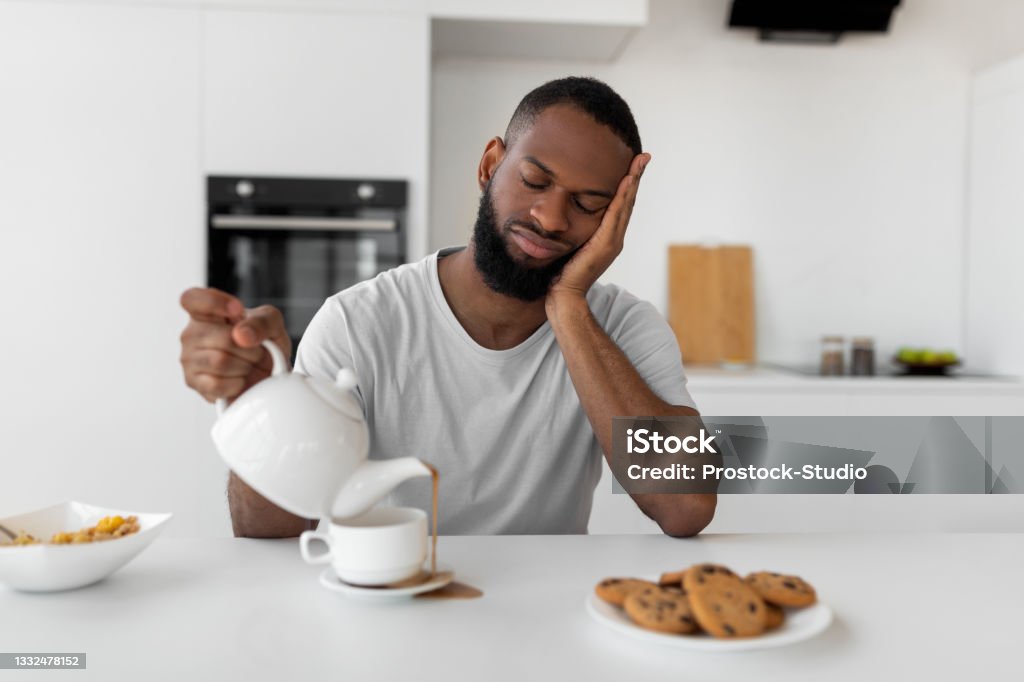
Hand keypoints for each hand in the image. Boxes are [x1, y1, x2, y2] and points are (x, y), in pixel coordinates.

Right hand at [178, 288, 291, 403]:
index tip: (238, 310)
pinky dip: (237, 384)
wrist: (267, 375)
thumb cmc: (264, 345)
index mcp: (206, 312)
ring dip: (245, 366)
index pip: (191, 299)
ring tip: (248, 365)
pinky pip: (217, 384)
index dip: (214, 302)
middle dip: (250, 348)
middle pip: (223, 338)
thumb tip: (241, 334)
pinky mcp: (194, 383)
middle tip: (256, 352)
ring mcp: (189, 359)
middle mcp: (192, 333)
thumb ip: (262, 321)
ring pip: (220, 362)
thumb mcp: (272, 323)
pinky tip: (239, 379)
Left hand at [547, 152, 650, 306]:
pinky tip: (627, 181)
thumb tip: (565, 214)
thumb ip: (576, 230)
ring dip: (633, 181)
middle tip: (644, 156)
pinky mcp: (606, 244)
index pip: (621, 205)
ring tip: (639, 162)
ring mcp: (613, 241)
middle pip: (629, 201)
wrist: (564, 294)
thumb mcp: (572, 243)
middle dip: (636, 177)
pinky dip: (623, 197)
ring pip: (626, 205)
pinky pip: (616, 215)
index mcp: (608, 236)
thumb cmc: (563, 272)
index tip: (633, 164)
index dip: (628, 184)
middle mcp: (615, 237)